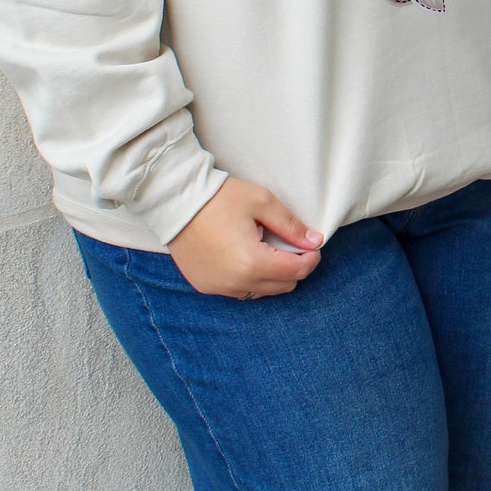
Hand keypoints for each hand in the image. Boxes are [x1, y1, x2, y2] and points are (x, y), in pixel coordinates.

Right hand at [168, 178, 323, 297]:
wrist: (175, 201)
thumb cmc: (218, 198)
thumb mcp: (262, 202)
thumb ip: (290, 225)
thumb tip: (314, 241)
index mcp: (253, 262)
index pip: (297, 272)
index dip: (311, 258)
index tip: (312, 246)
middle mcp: (236, 282)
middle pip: (283, 286)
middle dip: (293, 267)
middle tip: (290, 245)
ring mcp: (219, 287)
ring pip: (262, 292)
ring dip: (272, 276)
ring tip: (265, 250)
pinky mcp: (206, 286)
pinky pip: (239, 291)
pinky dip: (249, 279)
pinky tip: (245, 258)